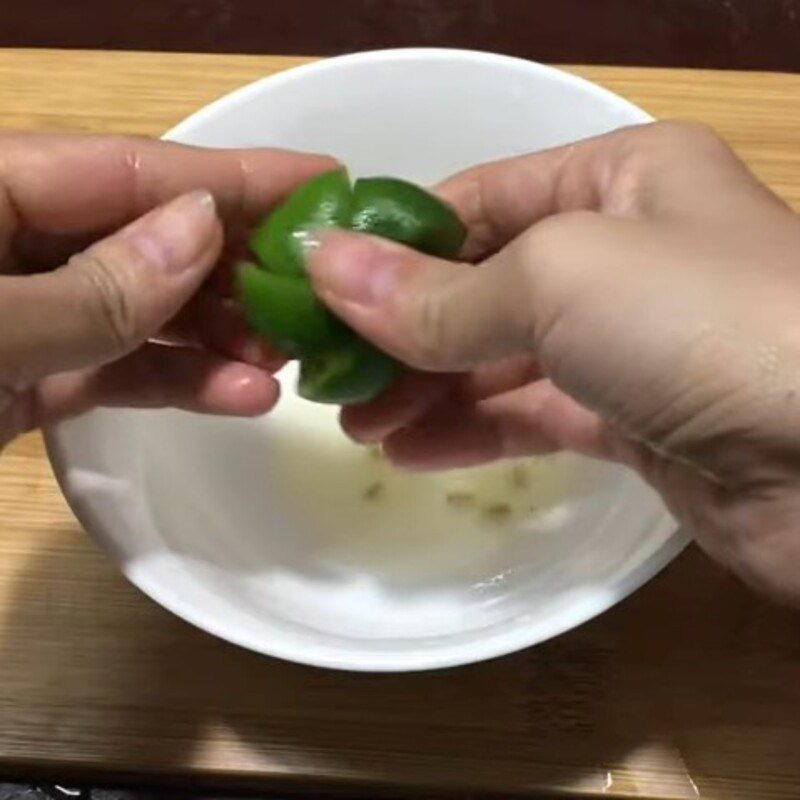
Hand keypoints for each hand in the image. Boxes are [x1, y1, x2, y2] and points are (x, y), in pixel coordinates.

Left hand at [0, 133, 332, 449]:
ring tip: (286, 357)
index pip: (132, 171)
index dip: (235, 177)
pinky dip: (176, 381)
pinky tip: (243, 395)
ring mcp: (26, 314)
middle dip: (235, 269)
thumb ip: (96, 286)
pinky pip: (115, 370)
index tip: (328, 182)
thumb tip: (204, 226)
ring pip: (141, 310)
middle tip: (317, 295)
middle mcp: (15, 240)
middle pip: (148, 237)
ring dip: (217, 335)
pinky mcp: (27, 380)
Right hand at [307, 121, 799, 603]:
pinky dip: (474, 431)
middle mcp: (625, 253)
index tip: (319, 290)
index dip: (394, 245)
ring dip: (428, 388)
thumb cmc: (699, 324)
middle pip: (483, 285)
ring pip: (504, 358)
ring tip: (356, 424)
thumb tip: (325, 268)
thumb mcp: (555, 280)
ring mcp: (632, 344)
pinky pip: (536, 416)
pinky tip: (409, 452)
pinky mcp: (638, 423)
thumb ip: (439, 292)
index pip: (476, 203)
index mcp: (617, 181)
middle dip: (403, 331)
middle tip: (330, 377)